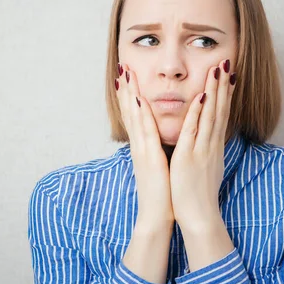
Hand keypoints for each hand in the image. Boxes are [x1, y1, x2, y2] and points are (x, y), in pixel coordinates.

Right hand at [115, 63, 173, 225]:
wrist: (157, 215)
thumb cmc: (161, 192)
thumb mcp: (157, 166)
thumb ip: (155, 151)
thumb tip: (157, 141)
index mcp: (143, 147)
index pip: (135, 116)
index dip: (130, 96)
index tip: (128, 78)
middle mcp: (139, 145)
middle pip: (130, 111)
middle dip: (126, 89)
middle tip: (122, 67)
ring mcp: (142, 150)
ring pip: (134, 117)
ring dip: (130, 94)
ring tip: (126, 74)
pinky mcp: (149, 157)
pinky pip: (146, 132)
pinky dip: (142, 115)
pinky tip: (139, 100)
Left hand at [169, 59, 235, 230]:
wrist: (199, 216)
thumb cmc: (198, 193)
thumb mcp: (206, 167)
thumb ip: (206, 151)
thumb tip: (209, 140)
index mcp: (213, 146)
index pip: (221, 115)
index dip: (224, 94)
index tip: (227, 75)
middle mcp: (211, 144)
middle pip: (219, 110)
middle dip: (222, 85)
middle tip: (226, 62)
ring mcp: (202, 149)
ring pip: (210, 115)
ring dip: (214, 91)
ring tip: (218, 69)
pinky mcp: (190, 157)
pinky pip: (195, 131)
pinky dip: (198, 114)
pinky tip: (201, 97)